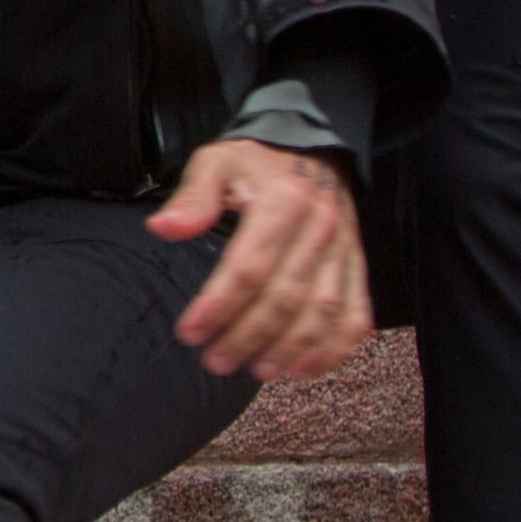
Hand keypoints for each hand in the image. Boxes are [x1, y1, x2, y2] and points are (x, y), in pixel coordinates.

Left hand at [153, 137, 370, 382]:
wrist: (312, 150)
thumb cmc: (257, 164)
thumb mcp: (216, 163)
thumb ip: (192, 196)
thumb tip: (164, 227)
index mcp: (282, 201)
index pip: (249, 266)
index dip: (218, 305)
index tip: (190, 333)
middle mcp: (320, 227)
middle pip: (285, 296)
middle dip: (248, 336)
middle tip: (215, 361)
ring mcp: (344, 248)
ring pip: (322, 311)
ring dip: (290, 349)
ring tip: (256, 371)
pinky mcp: (357, 265)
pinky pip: (356, 314)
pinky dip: (334, 348)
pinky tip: (303, 369)